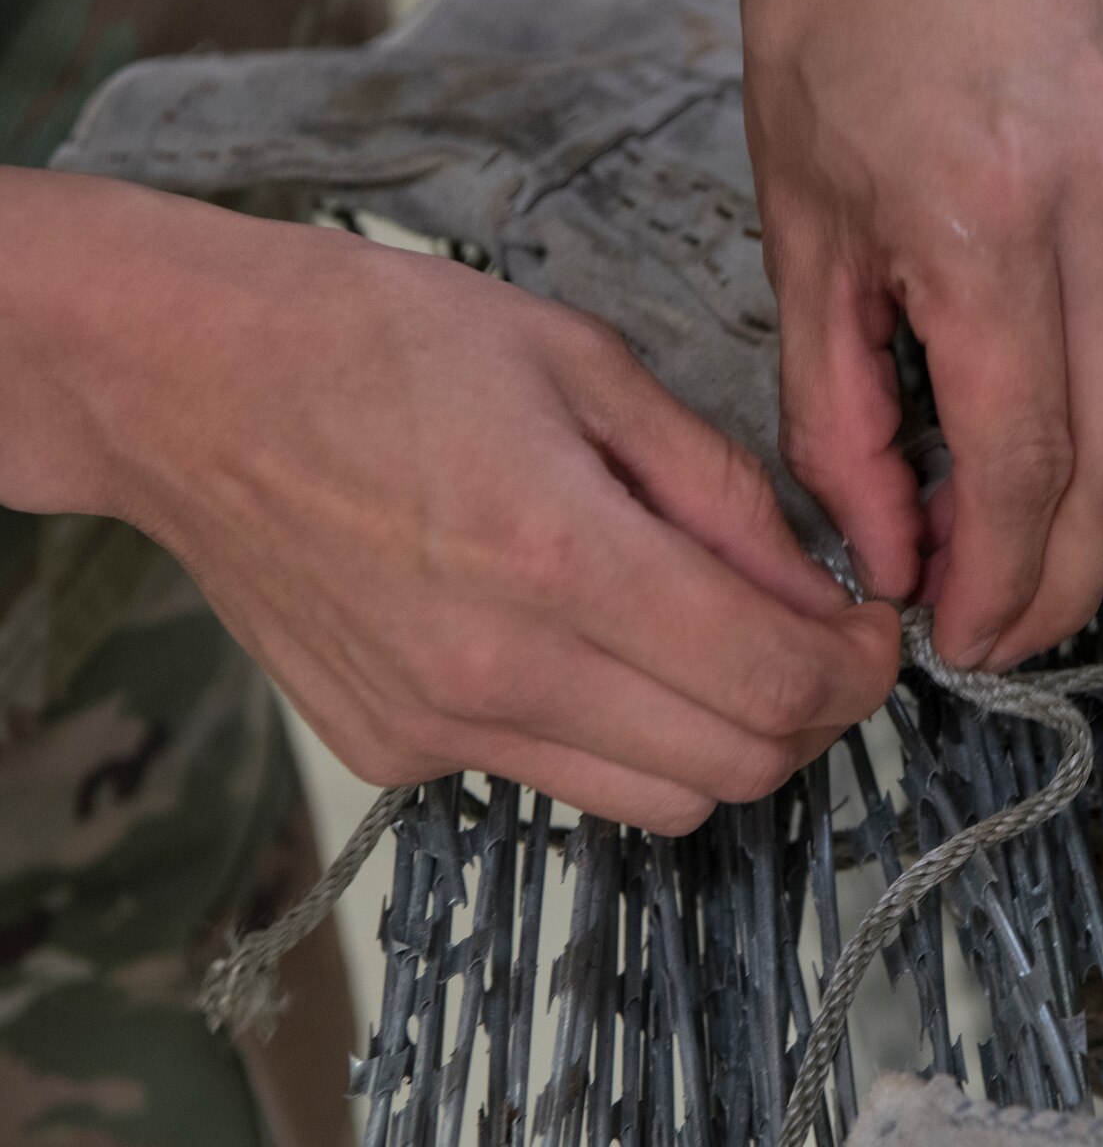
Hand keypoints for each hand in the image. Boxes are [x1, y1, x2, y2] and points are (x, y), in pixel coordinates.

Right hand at [0, 170, 901, 832]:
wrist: (184, 386)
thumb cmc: (379, 343)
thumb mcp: (584, 365)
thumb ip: (721, 491)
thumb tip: (816, 590)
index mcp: (561, 553)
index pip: (774, 683)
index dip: (859, 671)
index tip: (875, 635)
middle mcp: (501, 668)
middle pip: (739, 768)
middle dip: (815, 716)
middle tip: (820, 646)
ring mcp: (442, 726)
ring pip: (663, 804)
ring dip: (727, 743)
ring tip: (718, 652)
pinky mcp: (396, 754)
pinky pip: (563, 780)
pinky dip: (619, 739)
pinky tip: (593, 651)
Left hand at [741, 0, 1102, 669]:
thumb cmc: (839, 17)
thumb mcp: (799, 226)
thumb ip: (835, 409)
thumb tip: (886, 546)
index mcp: (988, 223)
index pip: (1026, 463)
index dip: (999, 577)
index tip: (960, 635)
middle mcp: (1102, 211)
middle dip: (1067, 581)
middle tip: (1002, 635)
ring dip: (1081, 510)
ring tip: (996, 550)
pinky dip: (1091, 415)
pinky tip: (1022, 433)